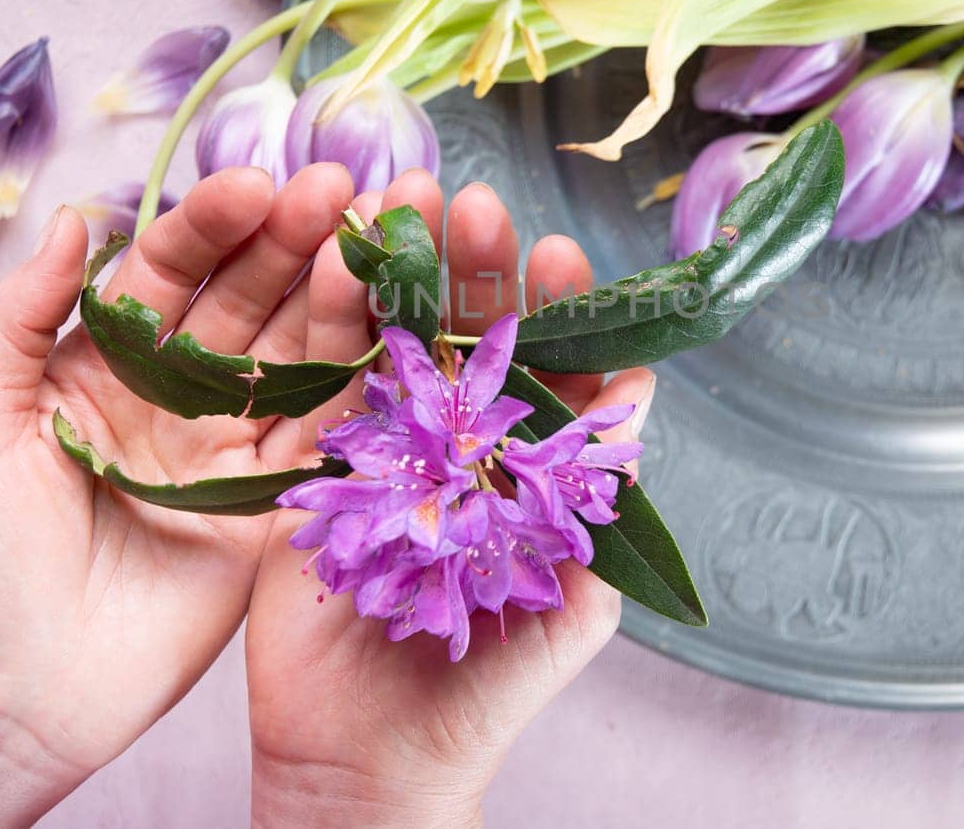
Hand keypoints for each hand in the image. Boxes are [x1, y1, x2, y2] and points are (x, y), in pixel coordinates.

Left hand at [0, 164, 356, 823]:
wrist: (14, 689)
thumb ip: (19, 318)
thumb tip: (71, 218)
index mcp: (105, 362)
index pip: (167, 274)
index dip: (211, 226)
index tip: (255, 182)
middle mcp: (177, 394)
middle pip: (244, 301)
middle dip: (290, 240)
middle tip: (338, 188)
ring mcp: (231, 448)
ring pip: (294, 354)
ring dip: (334, 294)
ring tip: (371, 238)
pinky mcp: (275, 506)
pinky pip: (324, 433)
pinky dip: (356, 379)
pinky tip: (385, 323)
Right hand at [245, 171, 653, 827]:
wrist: (372, 758)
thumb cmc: (489, 687)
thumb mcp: (575, 602)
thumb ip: (606, 506)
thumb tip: (640, 397)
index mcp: (532, 471)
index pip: (556, 370)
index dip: (560, 310)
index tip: (558, 256)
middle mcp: (465, 449)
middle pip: (478, 341)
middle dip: (480, 273)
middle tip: (476, 208)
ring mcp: (392, 454)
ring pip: (404, 344)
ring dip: (408, 276)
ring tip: (408, 206)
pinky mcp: (324, 473)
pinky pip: (331, 388)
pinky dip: (336, 324)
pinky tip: (340, 265)